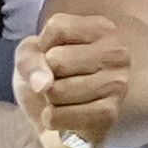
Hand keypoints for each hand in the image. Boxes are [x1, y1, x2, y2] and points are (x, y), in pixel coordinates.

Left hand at [15, 12, 131, 147]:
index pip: (57, 28)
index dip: (43, 46)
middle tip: (60, 81)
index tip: (53, 55)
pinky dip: (53, 119)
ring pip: (58, 90)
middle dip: (47, 76)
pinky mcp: (110, 114)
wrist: (59, 116)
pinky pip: (61, 116)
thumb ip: (29, 60)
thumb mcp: (31, 54)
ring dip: (50, 100)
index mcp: (102, 29)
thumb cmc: (49, 76)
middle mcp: (117, 53)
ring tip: (63, 99)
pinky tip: (66, 116)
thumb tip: (43, 84)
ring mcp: (117, 84)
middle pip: (57, 60)